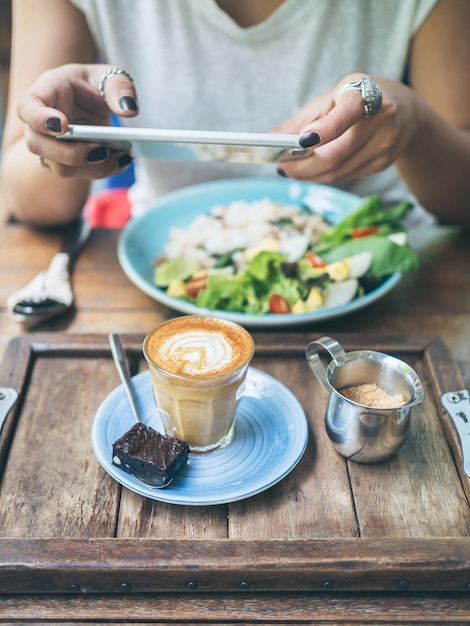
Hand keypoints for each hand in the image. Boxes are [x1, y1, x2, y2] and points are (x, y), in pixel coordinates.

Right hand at [16, 63, 138, 178]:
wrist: (92, 102)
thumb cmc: (93, 84)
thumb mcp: (109, 75)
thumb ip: (120, 87)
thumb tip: (129, 110)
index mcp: (45, 93)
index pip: (27, 107)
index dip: (39, 118)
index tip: (63, 125)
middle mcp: (40, 123)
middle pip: (39, 145)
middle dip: (71, 153)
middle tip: (102, 150)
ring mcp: (50, 146)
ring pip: (60, 167)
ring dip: (92, 167)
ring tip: (122, 157)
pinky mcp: (66, 163)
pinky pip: (79, 174)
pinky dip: (102, 171)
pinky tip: (122, 161)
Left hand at [275, 73, 414, 183]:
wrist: (405, 110)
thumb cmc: (356, 98)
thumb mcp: (331, 98)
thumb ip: (301, 119)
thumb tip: (269, 140)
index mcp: (367, 93)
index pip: (346, 114)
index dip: (324, 130)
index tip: (300, 143)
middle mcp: (382, 118)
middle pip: (336, 154)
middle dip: (303, 167)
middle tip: (282, 167)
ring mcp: (386, 144)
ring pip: (339, 172)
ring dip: (309, 175)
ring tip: (290, 170)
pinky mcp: (384, 162)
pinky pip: (346, 176)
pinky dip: (324, 176)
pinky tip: (312, 171)